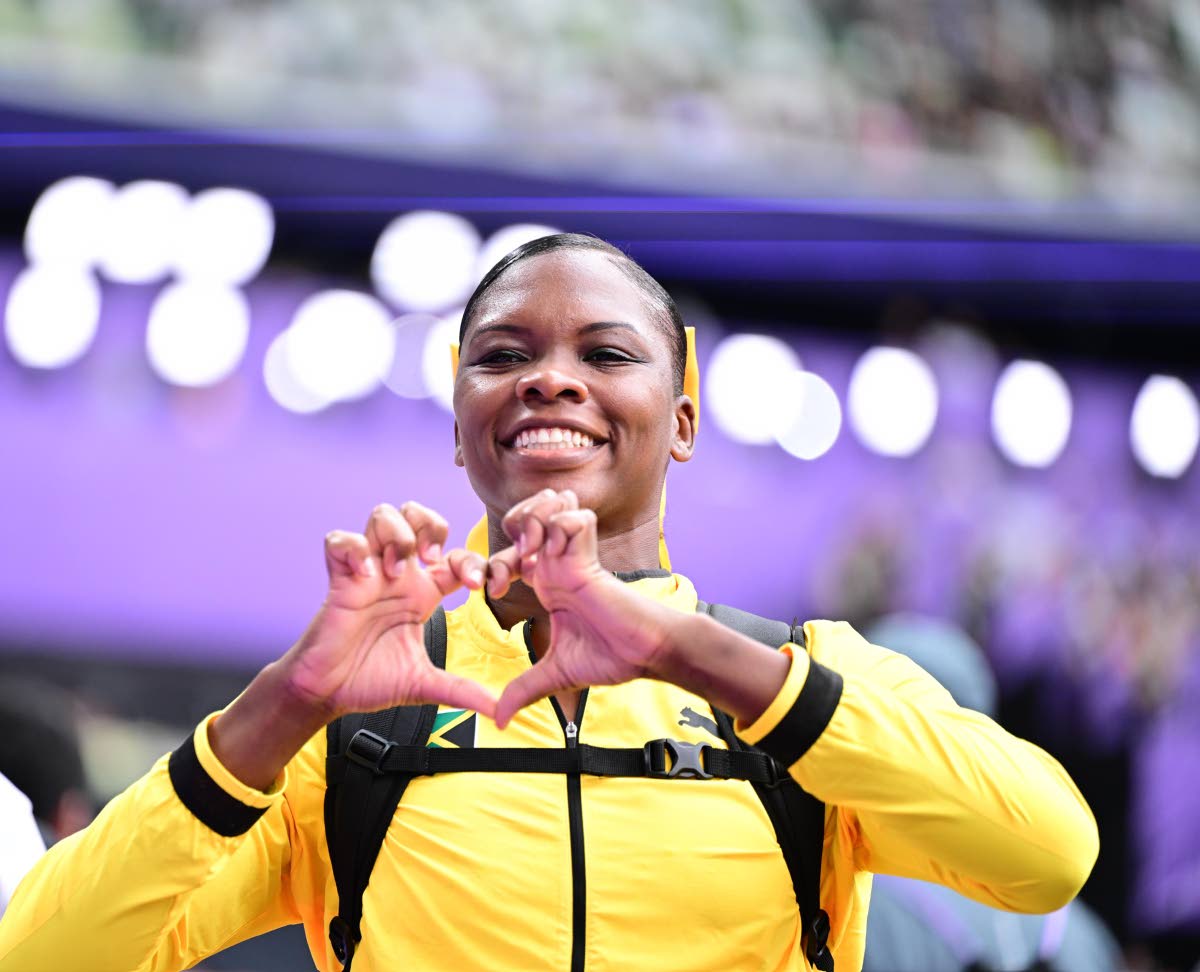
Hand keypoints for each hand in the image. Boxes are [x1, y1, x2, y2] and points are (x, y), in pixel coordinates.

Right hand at [281, 502, 496, 719]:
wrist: (327, 694)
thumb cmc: (370, 681)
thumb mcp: (424, 684)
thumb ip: (462, 691)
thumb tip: (499, 711)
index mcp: (423, 594)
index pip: (457, 556)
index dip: (474, 561)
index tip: (479, 587)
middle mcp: (398, 576)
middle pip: (419, 516)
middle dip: (431, 527)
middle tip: (431, 560)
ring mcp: (368, 573)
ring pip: (384, 515)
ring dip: (397, 535)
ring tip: (397, 571)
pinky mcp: (339, 579)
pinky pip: (341, 540)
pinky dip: (354, 548)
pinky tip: (364, 574)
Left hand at [488, 489, 672, 727]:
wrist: (645, 655)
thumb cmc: (611, 657)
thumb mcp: (555, 674)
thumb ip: (524, 690)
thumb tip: (499, 721)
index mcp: (549, 583)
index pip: (513, 551)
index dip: (493, 563)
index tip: (494, 591)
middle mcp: (559, 564)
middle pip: (530, 514)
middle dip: (513, 527)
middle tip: (513, 561)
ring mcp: (575, 557)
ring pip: (552, 505)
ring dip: (535, 521)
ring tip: (530, 551)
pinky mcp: (593, 557)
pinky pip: (576, 518)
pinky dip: (560, 527)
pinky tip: (551, 554)